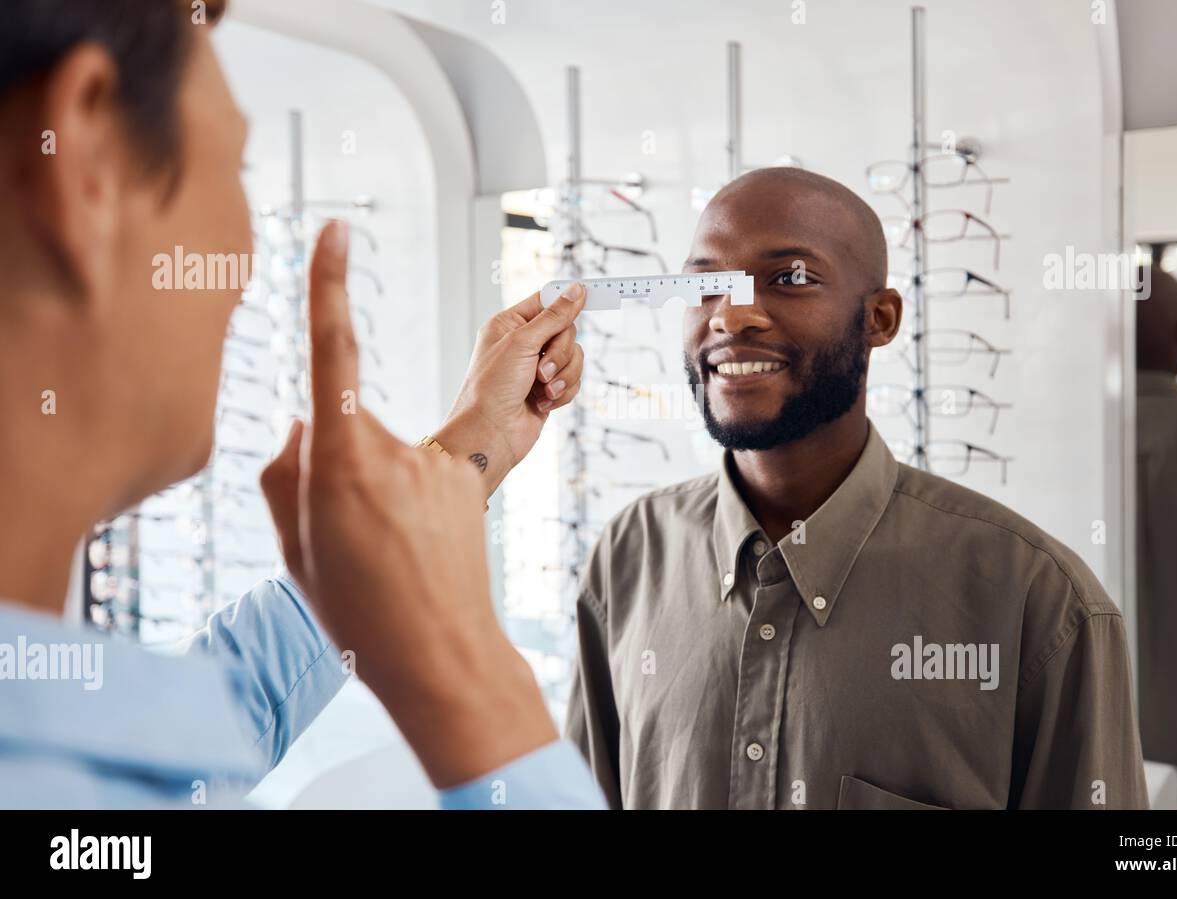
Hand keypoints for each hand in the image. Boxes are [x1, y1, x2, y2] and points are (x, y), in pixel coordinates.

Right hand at [260, 220, 557, 788]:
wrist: (432, 659)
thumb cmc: (357, 608)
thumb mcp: (297, 544)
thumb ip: (289, 473)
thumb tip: (303, 420)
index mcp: (347, 462)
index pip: (333, 358)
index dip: (329, 291)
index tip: (336, 234)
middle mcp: (412, 454)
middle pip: (486, 367)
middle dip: (532, 322)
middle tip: (570, 284)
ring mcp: (461, 473)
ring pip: (511, 394)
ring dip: (544, 354)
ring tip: (567, 317)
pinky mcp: (484, 490)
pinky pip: (512, 425)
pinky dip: (529, 395)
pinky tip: (543, 380)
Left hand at [436, 284, 586, 497]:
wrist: (491, 433)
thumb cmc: (492, 388)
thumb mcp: (522, 343)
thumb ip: (554, 316)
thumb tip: (576, 290)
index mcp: (509, 325)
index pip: (546, 302)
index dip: (567, 302)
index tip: (593, 295)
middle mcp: (523, 344)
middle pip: (567, 331)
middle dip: (560, 354)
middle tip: (541, 371)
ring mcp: (537, 368)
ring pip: (574, 358)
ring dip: (563, 376)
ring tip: (542, 390)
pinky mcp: (549, 389)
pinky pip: (574, 381)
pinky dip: (562, 392)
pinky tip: (543, 403)